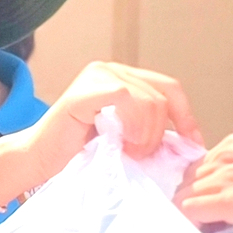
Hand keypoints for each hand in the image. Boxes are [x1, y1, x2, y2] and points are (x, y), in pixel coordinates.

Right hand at [26, 62, 200, 179]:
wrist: (39, 163)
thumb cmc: (80, 156)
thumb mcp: (126, 140)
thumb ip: (151, 131)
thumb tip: (191, 142)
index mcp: (124, 78)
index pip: (170, 88)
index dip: (186, 117)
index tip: (193, 146)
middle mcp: (111, 69)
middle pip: (162, 95)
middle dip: (159, 133)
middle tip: (141, 155)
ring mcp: (97, 75)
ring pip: (148, 99)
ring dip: (145, 134)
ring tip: (127, 152)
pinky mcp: (84, 89)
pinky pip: (125, 98)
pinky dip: (131, 125)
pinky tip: (120, 142)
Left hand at [177, 134, 232, 232]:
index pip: (199, 167)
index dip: (203, 191)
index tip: (213, 209)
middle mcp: (226, 155)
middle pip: (186, 181)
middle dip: (194, 203)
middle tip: (209, 225)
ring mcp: (225, 175)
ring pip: (182, 197)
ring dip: (193, 218)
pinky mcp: (227, 198)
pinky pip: (188, 212)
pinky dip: (193, 227)